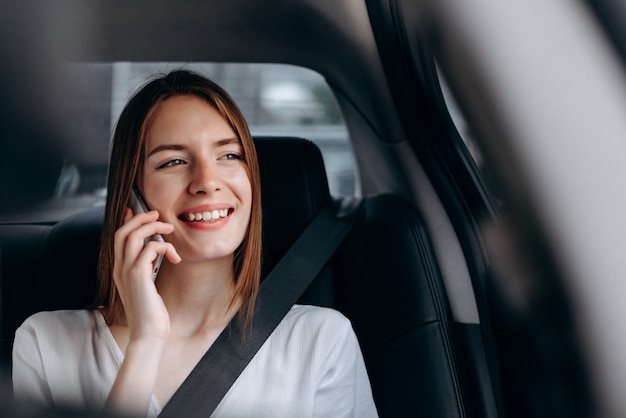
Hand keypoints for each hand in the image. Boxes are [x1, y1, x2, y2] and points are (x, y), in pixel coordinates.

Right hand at [113, 208, 180, 341]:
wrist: (149, 334)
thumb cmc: (152, 312)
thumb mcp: (147, 285)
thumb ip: (147, 268)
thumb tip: (154, 251)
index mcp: (120, 271)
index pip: (117, 239)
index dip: (127, 222)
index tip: (137, 211)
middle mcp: (120, 269)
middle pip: (122, 232)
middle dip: (140, 219)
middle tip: (157, 215)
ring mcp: (127, 272)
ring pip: (133, 236)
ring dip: (153, 228)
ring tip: (169, 229)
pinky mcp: (139, 276)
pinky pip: (150, 249)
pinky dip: (165, 247)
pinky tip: (175, 258)